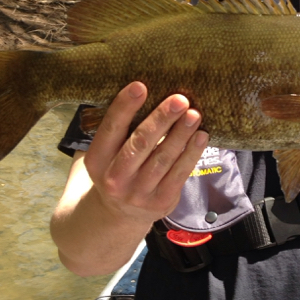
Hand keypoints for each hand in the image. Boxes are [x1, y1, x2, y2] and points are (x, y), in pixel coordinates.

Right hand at [84, 82, 208, 226]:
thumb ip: (120, 129)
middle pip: (140, 143)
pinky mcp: (161, 201)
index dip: (125, 107)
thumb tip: (146, 89)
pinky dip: (192, 153)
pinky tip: (201, 136)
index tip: (140, 86)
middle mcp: (115, 178)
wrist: (119, 213)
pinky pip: (179, 173)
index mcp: (97, 160)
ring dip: (181, 134)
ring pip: (163, 158)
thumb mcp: (106, 153)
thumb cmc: (117, 168)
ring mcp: (138, 192)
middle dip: (161, 119)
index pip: (110, 129)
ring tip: (194, 114)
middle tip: (179, 99)